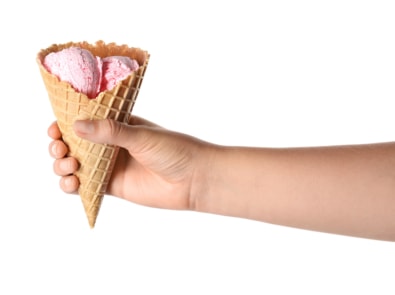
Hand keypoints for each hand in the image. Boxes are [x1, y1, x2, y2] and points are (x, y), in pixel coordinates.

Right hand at [48, 116, 214, 209]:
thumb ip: (110, 131)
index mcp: (119, 125)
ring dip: (63, 165)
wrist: (194, 179)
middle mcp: (112, 144)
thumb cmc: (175, 150)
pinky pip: (86, 186)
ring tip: (68, 165)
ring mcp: (111, 166)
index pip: (86, 121)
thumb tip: (76, 125)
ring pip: (77, 165)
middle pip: (76, 143)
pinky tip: (71, 184)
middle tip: (59, 147)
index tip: (56, 128)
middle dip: (60, 145)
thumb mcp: (142, 136)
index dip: (66, 124)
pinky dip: (73, 186)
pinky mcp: (113, 187)